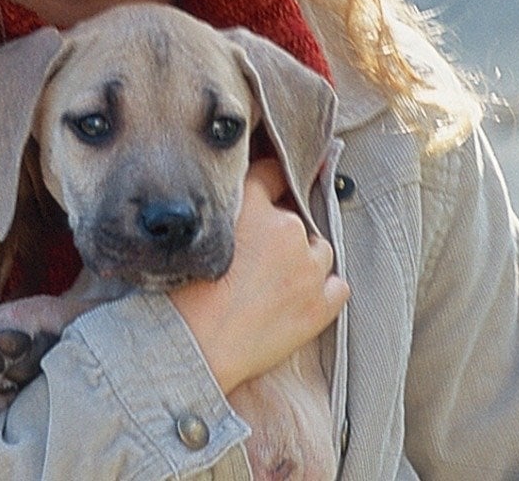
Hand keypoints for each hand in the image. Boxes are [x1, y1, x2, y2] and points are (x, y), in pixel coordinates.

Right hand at [170, 158, 347, 393]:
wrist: (191, 345)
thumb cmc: (180, 292)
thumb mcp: (194, 231)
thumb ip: (221, 207)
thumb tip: (240, 205)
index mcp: (252, 204)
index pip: (270, 173)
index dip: (268, 181)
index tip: (270, 187)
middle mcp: (286, 228)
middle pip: (295, 217)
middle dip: (279, 233)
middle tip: (254, 258)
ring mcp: (308, 267)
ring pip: (320, 249)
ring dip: (303, 260)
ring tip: (273, 283)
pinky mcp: (320, 305)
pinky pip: (338, 286)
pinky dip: (324, 289)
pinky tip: (300, 298)